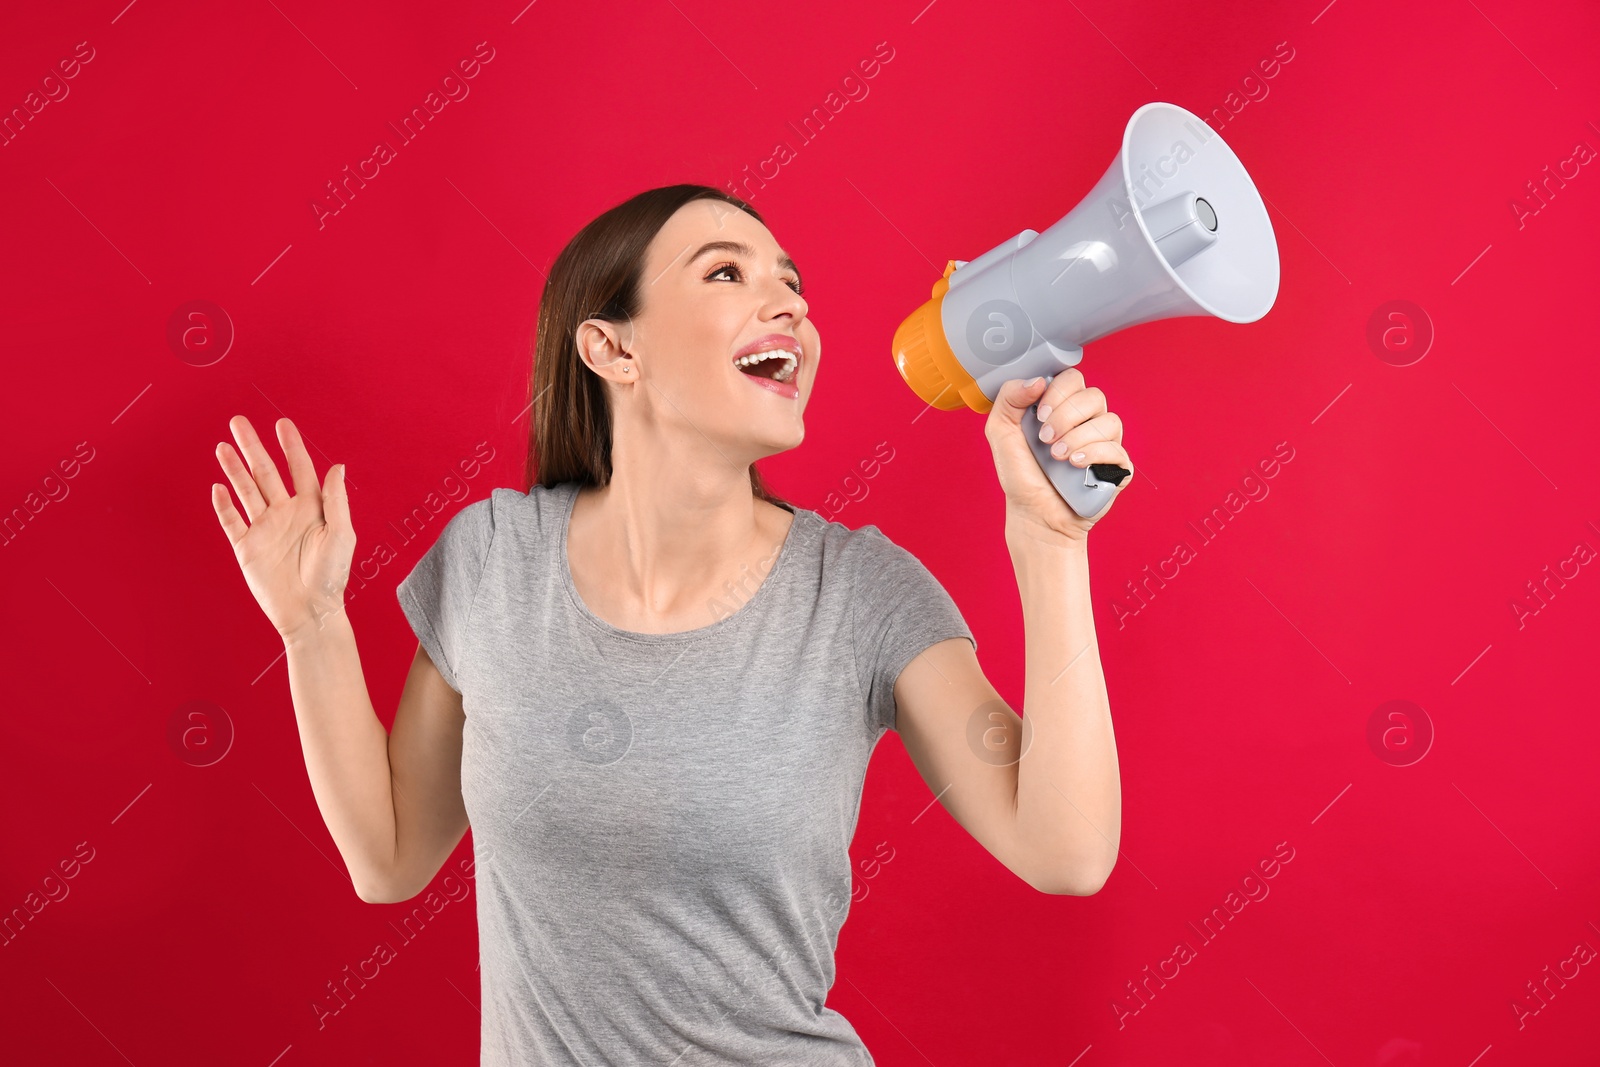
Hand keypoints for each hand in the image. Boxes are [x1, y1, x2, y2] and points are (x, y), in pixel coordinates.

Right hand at [211, 416, 355, 644]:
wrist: (310, 612)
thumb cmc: (332, 576)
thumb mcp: (342, 535)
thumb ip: (336, 500)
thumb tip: (337, 467)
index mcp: (311, 508)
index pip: (299, 469)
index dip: (291, 447)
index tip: (282, 424)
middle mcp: (286, 514)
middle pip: (265, 473)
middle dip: (253, 448)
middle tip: (238, 422)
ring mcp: (264, 529)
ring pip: (246, 491)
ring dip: (234, 469)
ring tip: (223, 447)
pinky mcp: (247, 547)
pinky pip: (232, 522)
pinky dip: (224, 505)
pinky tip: (218, 487)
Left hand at [983, 369, 1133, 542]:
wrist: (1034, 514)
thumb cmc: (1021, 475)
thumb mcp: (1001, 432)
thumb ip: (1009, 398)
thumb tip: (1038, 380)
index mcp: (1062, 408)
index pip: (1073, 379)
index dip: (1058, 392)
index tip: (1038, 415)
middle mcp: (1086, 422)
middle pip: (1093, 396)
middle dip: (1065, 416)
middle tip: (1046, 439)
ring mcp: (1104, 443)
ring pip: (1109, 421)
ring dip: (1078, 437)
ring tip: (1058, 457)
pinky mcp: (1117, 467)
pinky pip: (1117, 449)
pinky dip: (1094, 454)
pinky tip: (1075, 465)